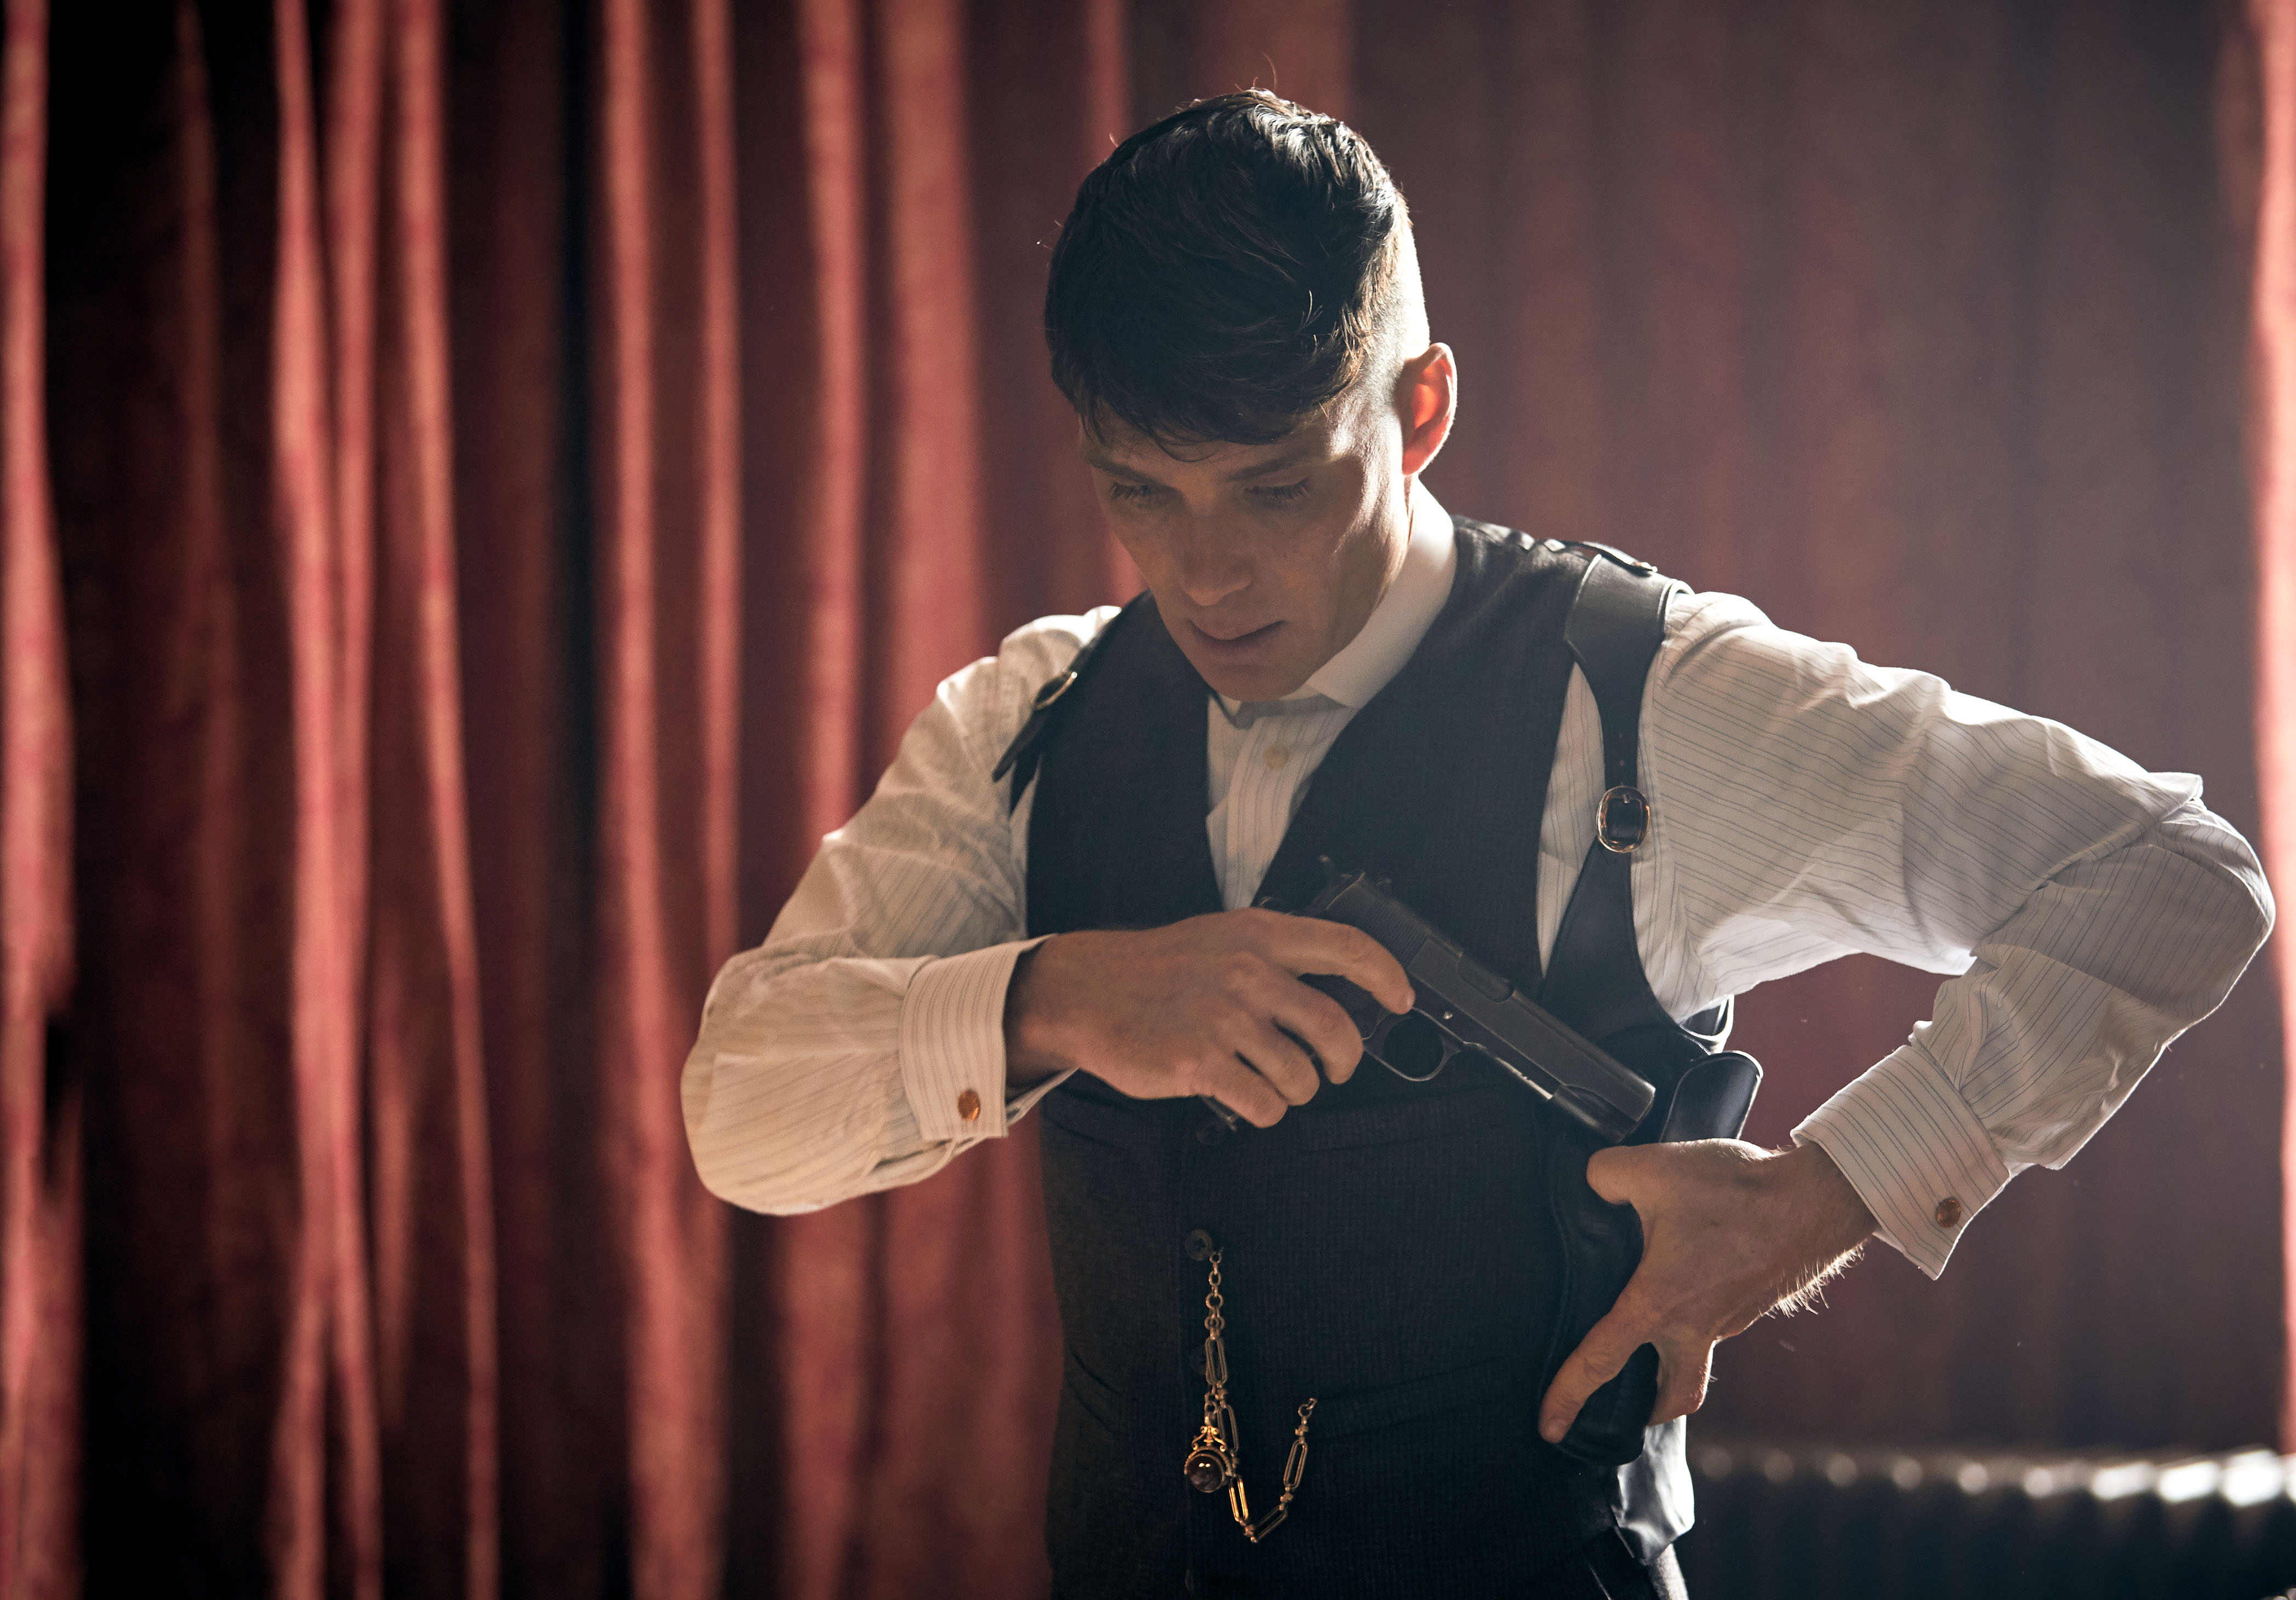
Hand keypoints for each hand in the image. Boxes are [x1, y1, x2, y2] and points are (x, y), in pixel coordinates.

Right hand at [1003, 909, 1414, 1125]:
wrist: (1086, 992)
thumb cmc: (1154, 970)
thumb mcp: (1219, 938)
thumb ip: (1272, 956)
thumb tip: (1330, 993)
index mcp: (1258, 936)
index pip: (1346, 947)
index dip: (1385, 975)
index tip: (1400, 998)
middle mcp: (1248, 974)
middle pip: (1335, 1027)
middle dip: (1346, 1060)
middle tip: (1336, 1070)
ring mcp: (1224, 1019)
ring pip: (1301, 1075)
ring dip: (1296, 1090)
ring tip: (1271, 1083)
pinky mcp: (1200, 1064)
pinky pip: (1264, 1104)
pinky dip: (1264, 1111)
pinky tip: (1246, 1098)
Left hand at [1537, 1139, 1876, 1441]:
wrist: (1817, 1198)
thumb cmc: (1736, 1191)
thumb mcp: (1652, 1169)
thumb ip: (1604, 1176)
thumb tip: (1592, 1182)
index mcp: (1659, 1303)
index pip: (1600, 1361)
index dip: (1567, 1395)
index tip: (1547, 1428)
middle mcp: (1696, 1325)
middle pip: (1673, 1394)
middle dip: (1648, 1410)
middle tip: (1625, 1407)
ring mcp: (1731, 1317)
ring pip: (1697, 1354)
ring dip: (1673, 1354)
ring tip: (1652, 1326)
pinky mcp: (1753, 1301)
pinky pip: (1718, 1319)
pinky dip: (1699, 1312)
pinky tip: (1691, 1276)